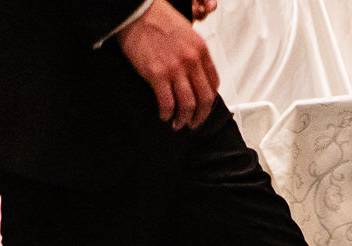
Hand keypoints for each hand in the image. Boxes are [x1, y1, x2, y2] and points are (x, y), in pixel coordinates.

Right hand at [118, 1, 219, 130]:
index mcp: (200, 49)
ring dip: (184, 119)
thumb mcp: (185, 32)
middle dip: (200, 116)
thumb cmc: (157, 19)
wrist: (137, 14)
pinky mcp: (157, 74)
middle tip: (193, 123)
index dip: (209, 100)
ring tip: (178, 124)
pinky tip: (164, 116)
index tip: (203, 107)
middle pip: (204, 99)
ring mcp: (175, 68)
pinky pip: (167, 103)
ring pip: (188, 105)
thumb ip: (191, 52)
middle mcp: (191, 60)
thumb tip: (190, 72)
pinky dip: (167, 114)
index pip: (213, 83)